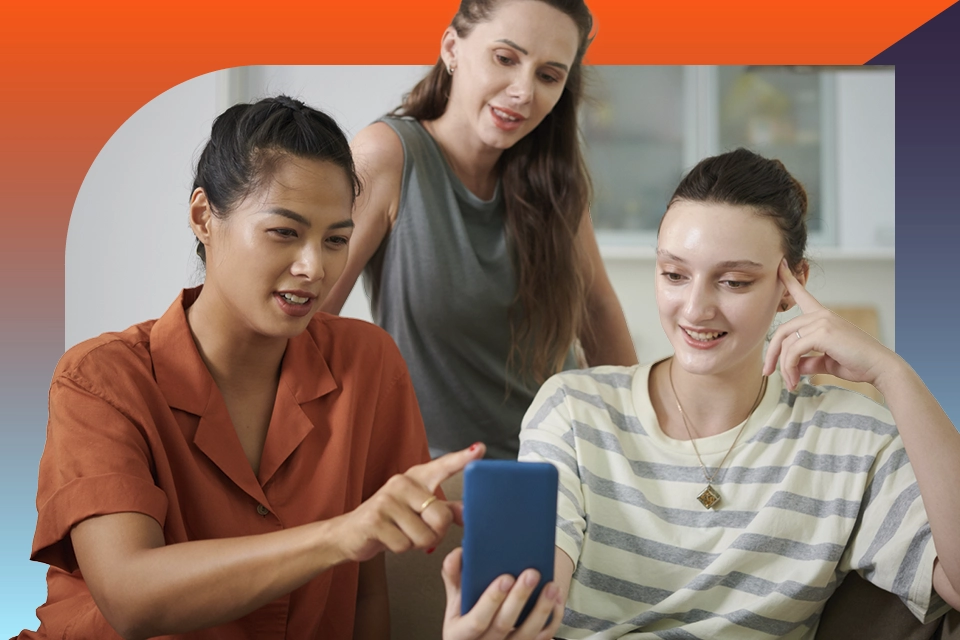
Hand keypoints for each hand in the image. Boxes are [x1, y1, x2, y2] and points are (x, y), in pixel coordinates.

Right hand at [331, 443, 485, 562]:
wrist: (350, 532)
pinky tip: (389, 539)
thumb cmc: (389, 520)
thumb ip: (445, 510)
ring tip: (402, 534)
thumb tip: (467, 512)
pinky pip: (405, 545)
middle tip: (420, 531)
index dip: (462, 459)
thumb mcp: (418, 511)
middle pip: (441, 517)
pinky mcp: (375, 519)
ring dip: (416, 544)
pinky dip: (401, 549)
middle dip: (435, 533)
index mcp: (416, 478)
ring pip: (424, 535)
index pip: (442, 466)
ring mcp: (387, 500)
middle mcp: (402, 483)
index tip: (479, 449)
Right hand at [441, 548, 563, 639]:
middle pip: (504, 625)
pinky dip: (553, 618)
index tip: (505, 578)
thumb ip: (453, 575)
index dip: (491, 600)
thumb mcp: (455, 597)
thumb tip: (458, 554)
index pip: (476, 621)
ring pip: (527, 634)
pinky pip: (543, 637)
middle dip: (519, 598)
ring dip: (541, 609)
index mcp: (460, 632)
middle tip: (531, 574)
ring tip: (550, 585)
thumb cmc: (467, 612)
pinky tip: (556, 598)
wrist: (478, 632)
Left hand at [763, 259, 898, 390]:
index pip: (803, 295)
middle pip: (783, 330)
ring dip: (784, 367)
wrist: (880, 368)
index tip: (779, 266)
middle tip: (767, 372)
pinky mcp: (823, 333)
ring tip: (790, 383)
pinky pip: (794, 351)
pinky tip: (795, 380)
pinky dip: (790, 367)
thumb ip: (808, 360)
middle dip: (772, 353)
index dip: (789, 280)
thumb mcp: (827, 360)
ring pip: (787, 343)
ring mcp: (822, 322)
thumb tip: (793, 367)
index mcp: (823, 316)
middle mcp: (821, 315)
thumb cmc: (858, 363)